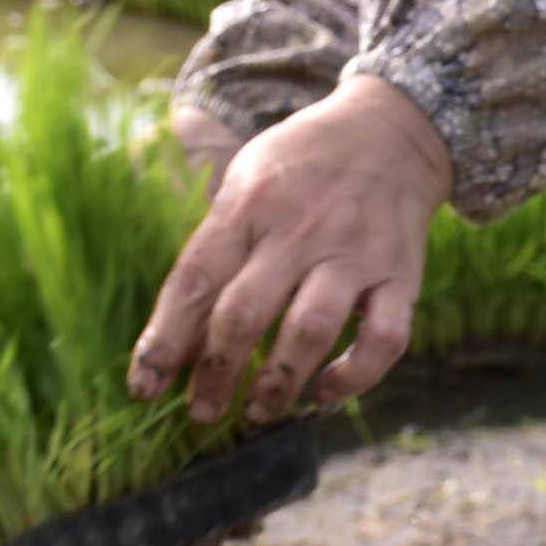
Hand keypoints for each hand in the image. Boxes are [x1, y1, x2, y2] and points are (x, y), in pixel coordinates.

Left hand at [132, 76, 450, 428]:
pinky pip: (383, 339)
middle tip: (202, 413)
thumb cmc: (301, 167)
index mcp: (249, 202)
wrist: (390, 132)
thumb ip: (215, 253)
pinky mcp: (401, 276)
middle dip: (216, 373)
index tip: (145, 387)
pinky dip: (354, 377)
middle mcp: (300, 228)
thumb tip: (178, 341)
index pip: (195, 279)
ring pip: (311, 329)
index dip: (165, 340)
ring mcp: (354, 253)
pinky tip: (325, 395)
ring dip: (280, 382)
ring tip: (258, 412)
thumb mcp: (245, 183)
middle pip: (245, 311)